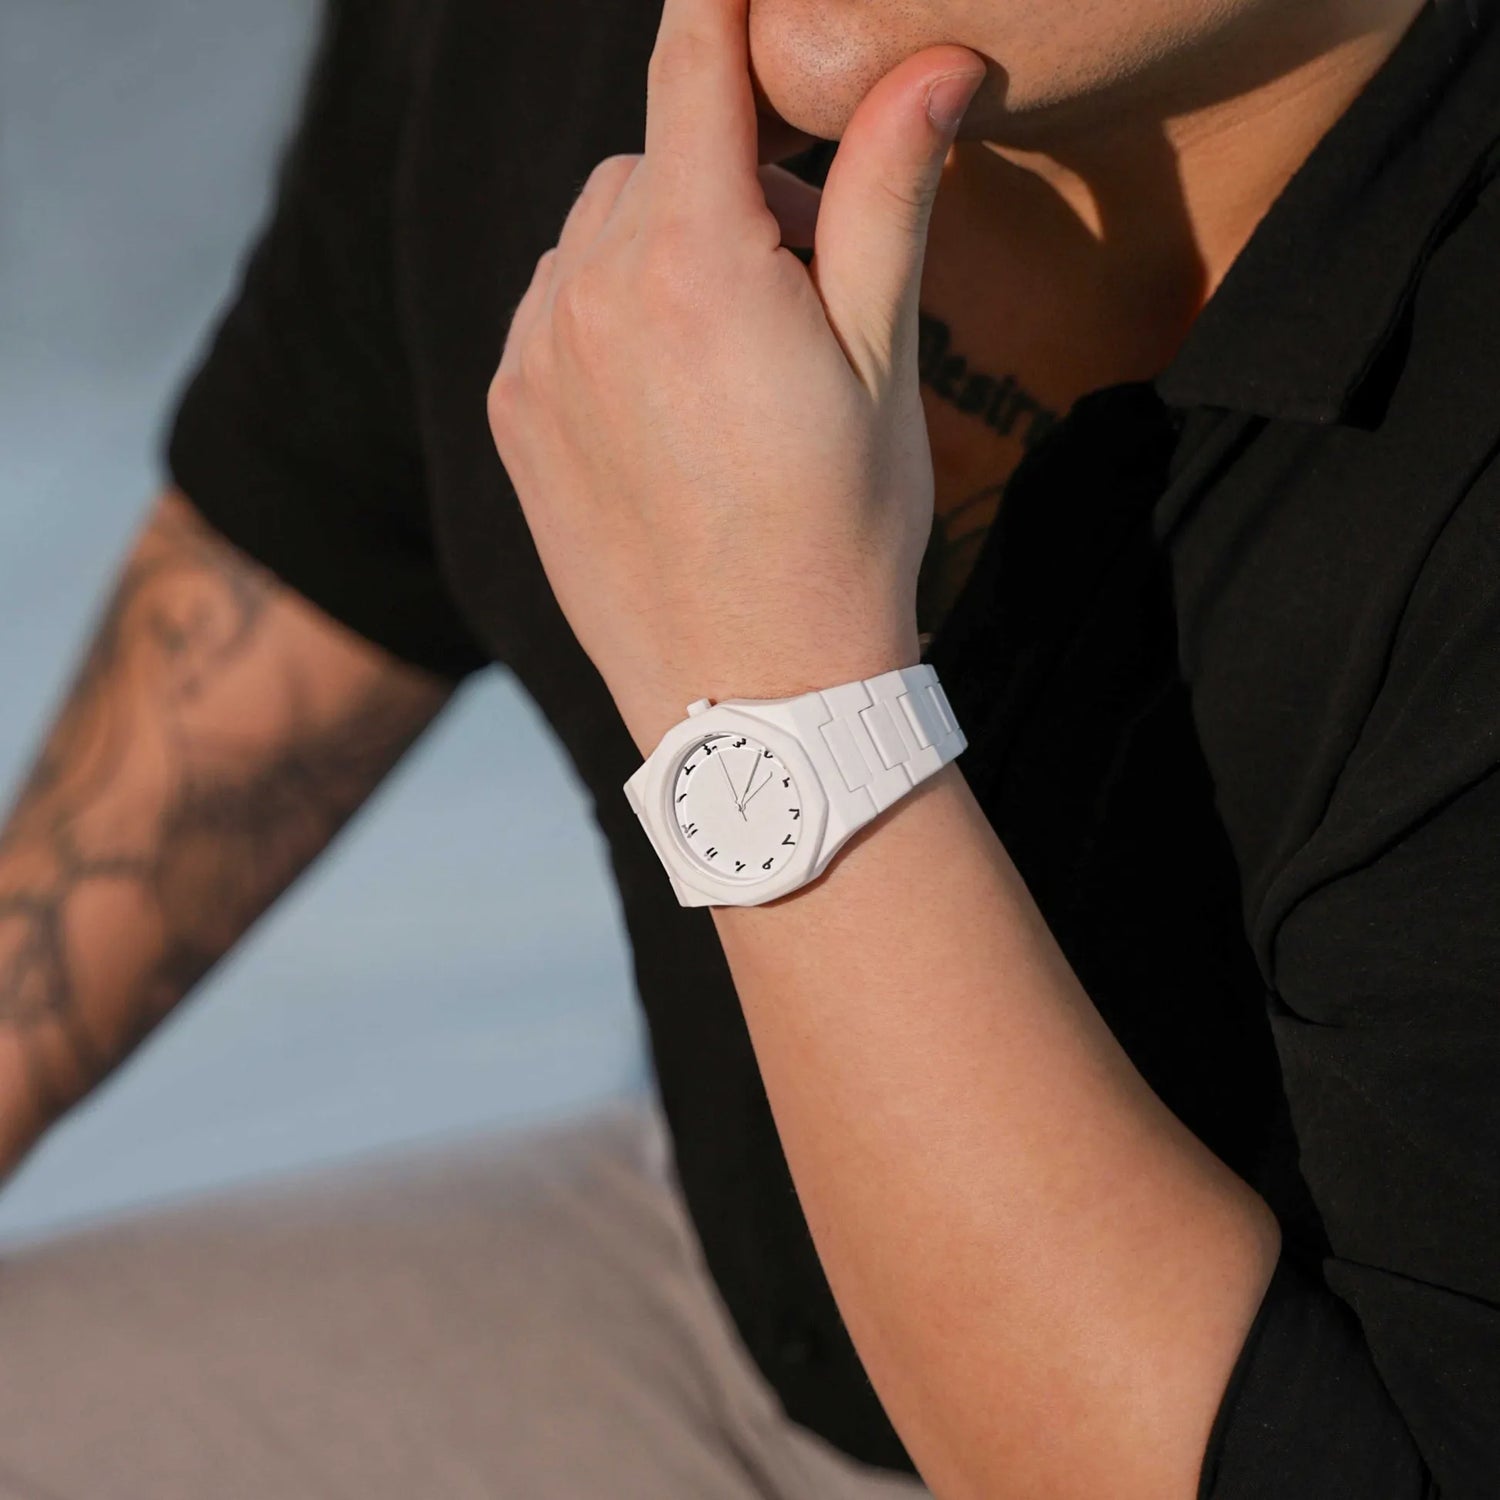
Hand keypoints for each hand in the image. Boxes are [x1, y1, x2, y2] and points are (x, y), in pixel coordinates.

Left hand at [486, 0, 985, 755]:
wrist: (750, 694)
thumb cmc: (840, 535)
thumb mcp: (881, 365)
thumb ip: (888, 197)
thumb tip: (934, 59)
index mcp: (694, 262)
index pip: (691, 59)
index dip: (720, 1)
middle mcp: (587, 292)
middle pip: (655, 157)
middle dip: (728, 185)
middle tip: (798, 285)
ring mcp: (534, 356)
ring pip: (597, 231)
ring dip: (661, 247)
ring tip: (729, 358)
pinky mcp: (509, 413)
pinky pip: (552, 305)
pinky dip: (605, 311)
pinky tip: (664, 400)